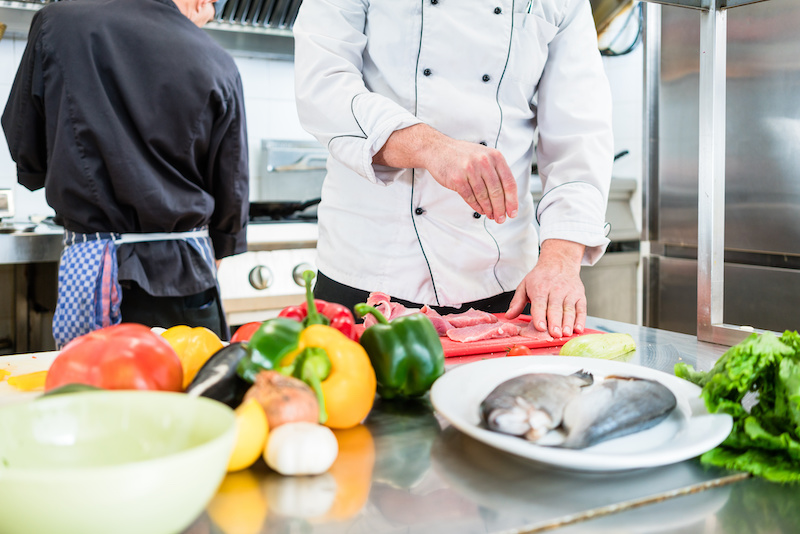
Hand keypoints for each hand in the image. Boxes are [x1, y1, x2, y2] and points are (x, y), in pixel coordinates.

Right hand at [374, 124, 517, 221]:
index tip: (513, 212)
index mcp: (495, 156)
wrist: (437, 149)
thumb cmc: (462, 155)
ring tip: (491, 216)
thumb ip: (495, 172)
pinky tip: (480, 210)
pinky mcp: (458, 179)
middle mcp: (484, 162)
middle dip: (500, 208)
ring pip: (484, 196)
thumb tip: (507, 197)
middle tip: (501, 218)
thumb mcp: (483, 156)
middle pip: (497, 192)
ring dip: (488, 209)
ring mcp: (470, 170)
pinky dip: (476, 206)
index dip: (512, 200)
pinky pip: (470, 197)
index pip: (509, 182)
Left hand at [506, 240, 585, 337]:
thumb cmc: (540, 277)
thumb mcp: (524, 285)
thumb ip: (517, 302)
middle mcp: (555, 290)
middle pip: (555, 307)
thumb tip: (509, 316)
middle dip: (555, 322)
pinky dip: (581, 319)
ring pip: (569, 309)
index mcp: (540, 287)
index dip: (540, 315)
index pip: (539, 303)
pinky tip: (578, 329)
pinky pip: (581, 308)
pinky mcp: (580, 295)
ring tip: (566, 334)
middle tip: (554, 334)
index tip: (540, 327)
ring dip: (568, 322)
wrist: (559, 262)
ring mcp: (569, 293)